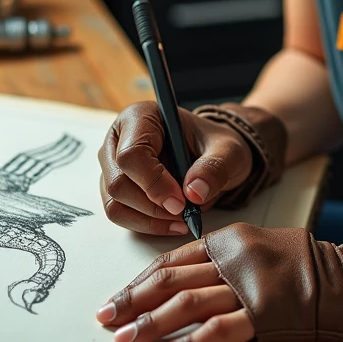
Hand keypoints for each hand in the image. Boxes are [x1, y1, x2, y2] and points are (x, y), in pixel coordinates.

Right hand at [97, 101, 254, 235]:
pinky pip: (120, 214)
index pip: (131, 154)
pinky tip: (172, 222)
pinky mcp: (116, 188)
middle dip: (153, 206)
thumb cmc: (215, 145)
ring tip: (181, 218)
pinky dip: (146, 225)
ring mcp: (114, 165)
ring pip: (115, 203)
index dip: (154, 182)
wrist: (213, 155)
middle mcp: (119, 139)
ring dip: (149, 219)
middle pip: (118, 183)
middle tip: (185, 212)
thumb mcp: (228, 151)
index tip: (181, 201)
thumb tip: (194, 192)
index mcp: (141, 117)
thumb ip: (215, 168)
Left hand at [101, 222, 342, 341]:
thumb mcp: (259, 248)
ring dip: (151, 324)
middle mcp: (233, 259)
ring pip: (186, 304)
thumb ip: (223, 258)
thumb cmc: (304, 267)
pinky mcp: (263, 316)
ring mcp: (248, 288)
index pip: (173, 259)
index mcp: (229, 239)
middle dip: (134, 300)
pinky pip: (218, 332)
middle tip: (106, 316)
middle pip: (171, 280)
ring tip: (125, 339)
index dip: (141, 280)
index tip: (119, 295)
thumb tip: (182, 279)